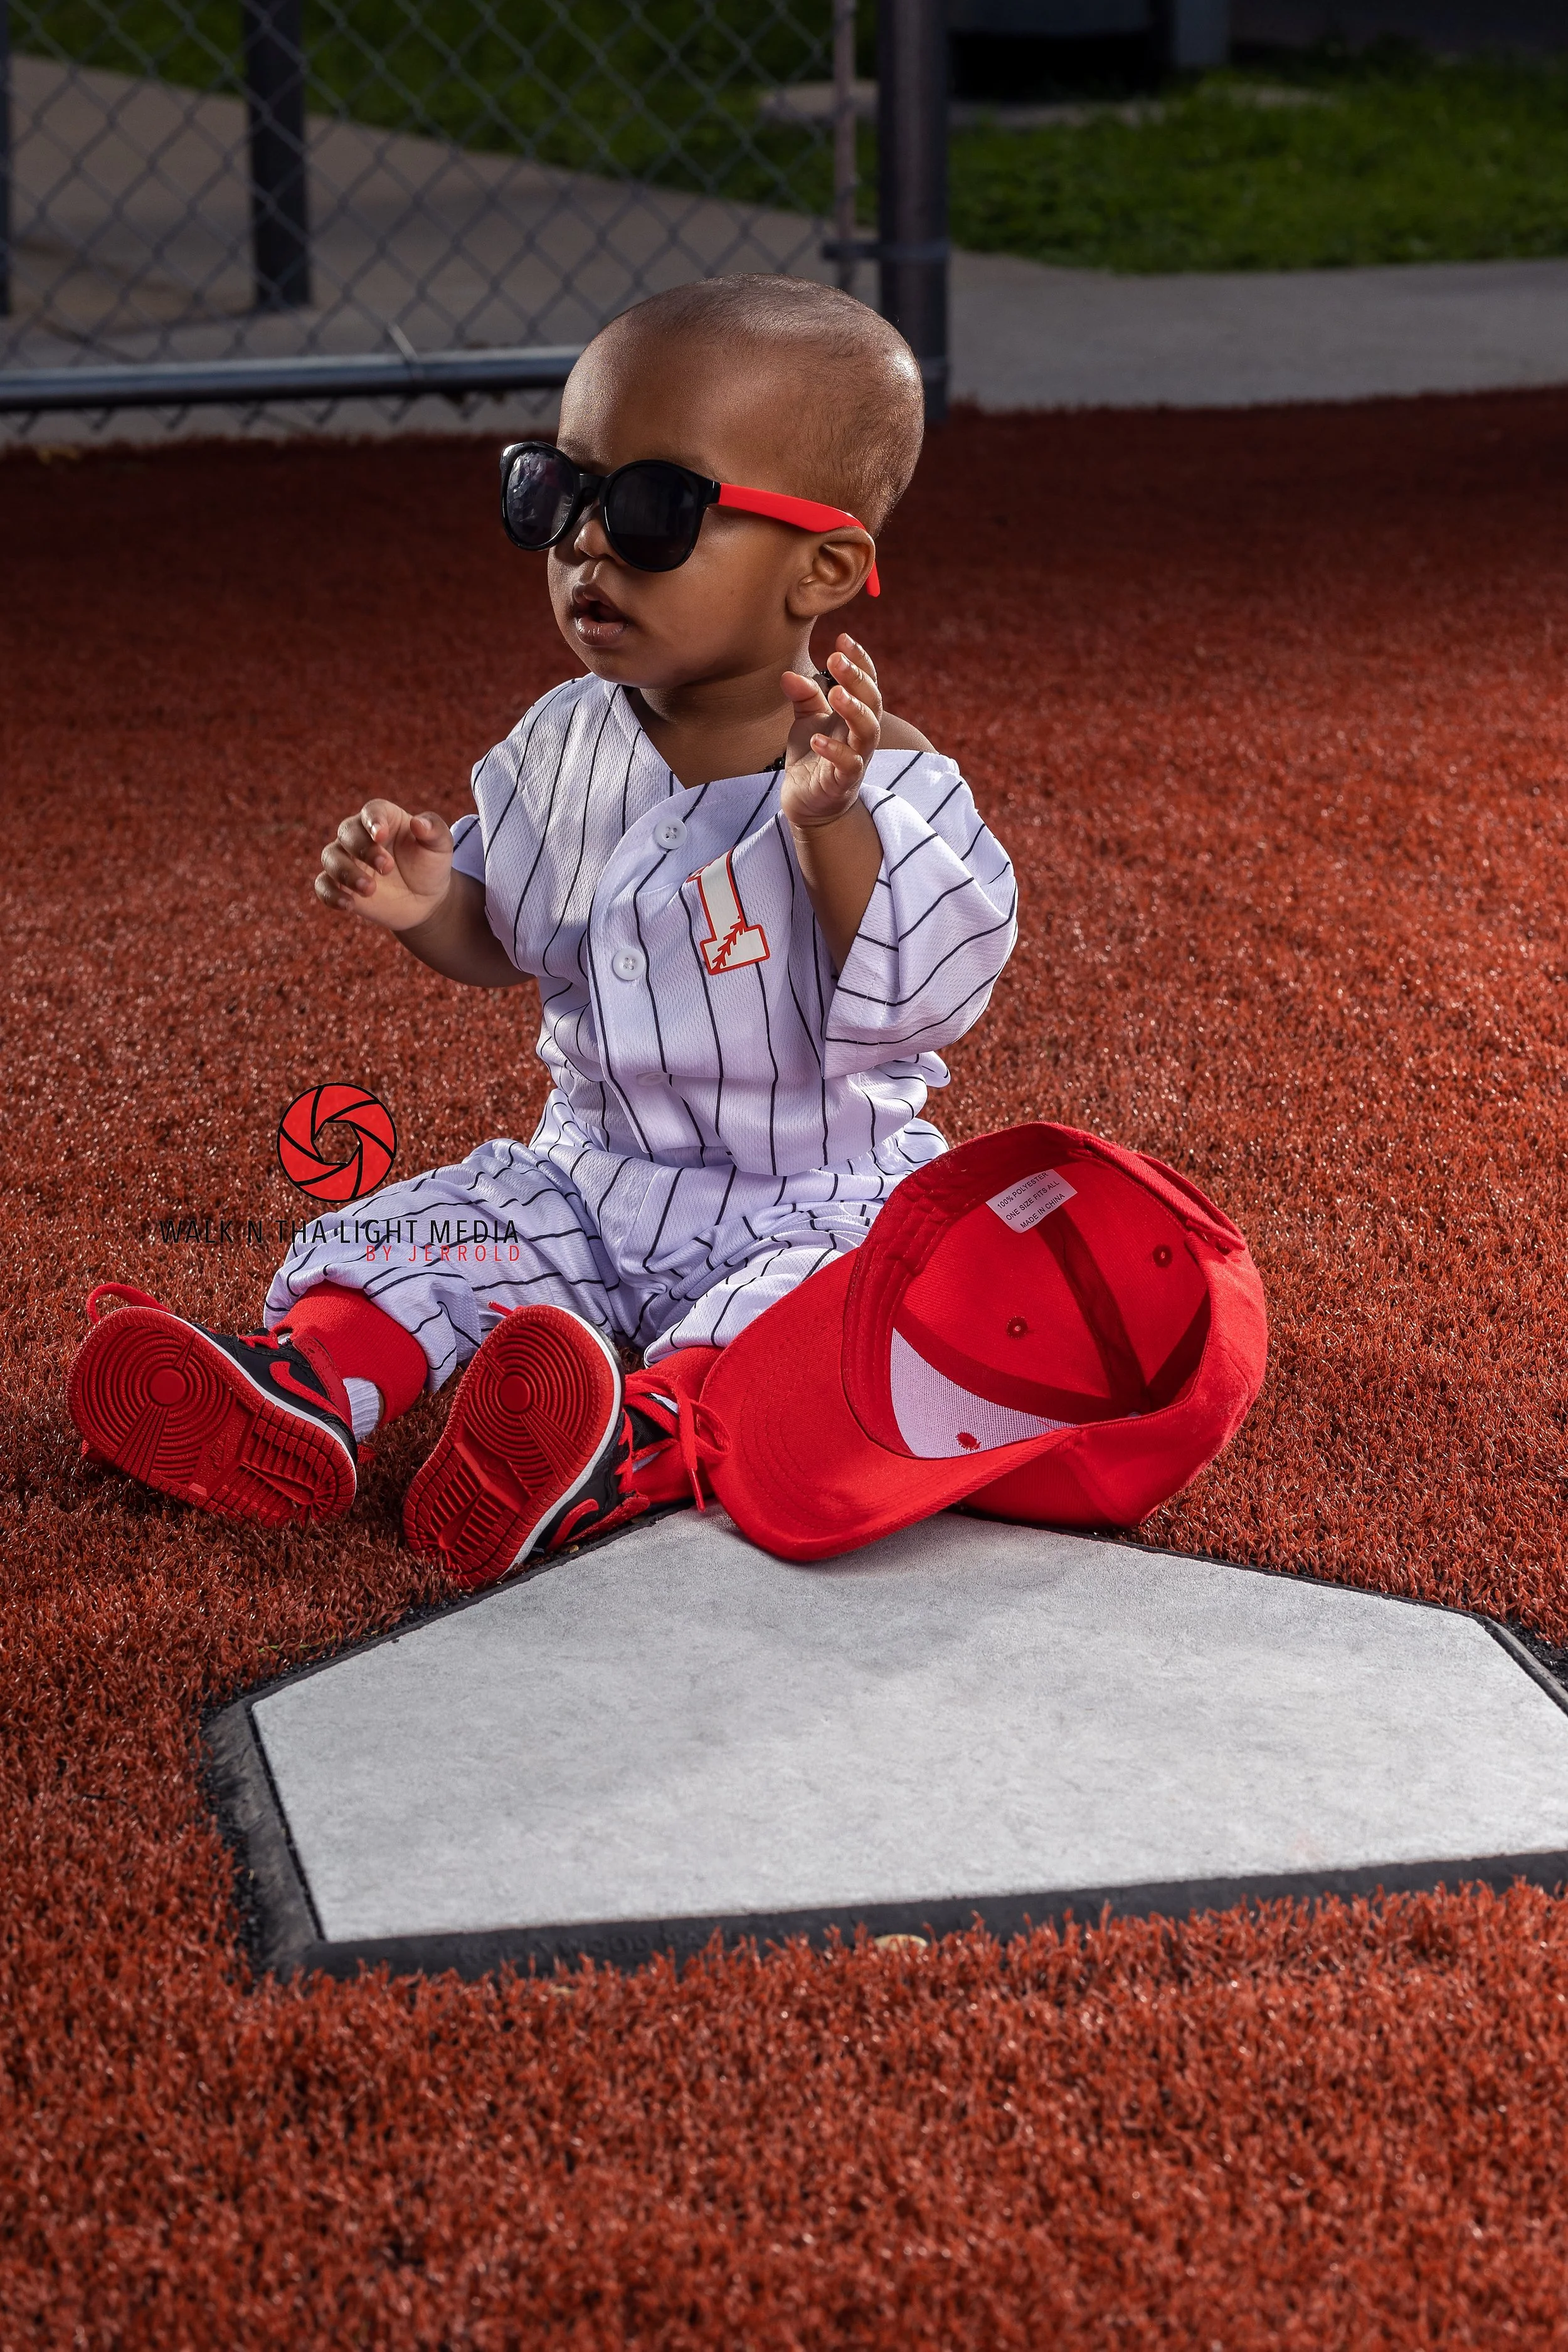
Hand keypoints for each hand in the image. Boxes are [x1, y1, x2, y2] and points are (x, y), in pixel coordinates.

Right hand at [315, 799, 454, 931]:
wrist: (425, 900)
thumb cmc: (430, 866)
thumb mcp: (440, 847)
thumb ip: (434, 831)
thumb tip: (419, 823)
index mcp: (384, 819)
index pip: (371, 811)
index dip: (373, 821)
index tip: (382, 835)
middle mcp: (359, 835)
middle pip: (347, 832)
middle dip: (364, 849)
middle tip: (388, 868)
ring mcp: (347, 859)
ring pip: (330, 857)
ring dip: (346, 872)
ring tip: (370, 889)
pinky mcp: (340, 885)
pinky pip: (323, 885)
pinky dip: (331, 894)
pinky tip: (348, 904)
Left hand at [780, 634, 881, 832]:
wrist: (808, 802)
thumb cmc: (812, 758)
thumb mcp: (806, 720)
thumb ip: (803, 696)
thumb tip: (788, 674)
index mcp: (854, 715)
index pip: (867, 683)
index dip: (859, 660)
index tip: (842, 638)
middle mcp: (860, 735)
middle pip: (872, 702)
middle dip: (857, 678)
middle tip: (836, 658)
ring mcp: (856, 759)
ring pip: (868, 732)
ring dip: (854, 710)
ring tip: (836, 692)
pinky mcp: (843, 782)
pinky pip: (847, 765)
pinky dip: (834, 751)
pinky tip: (816, 739)